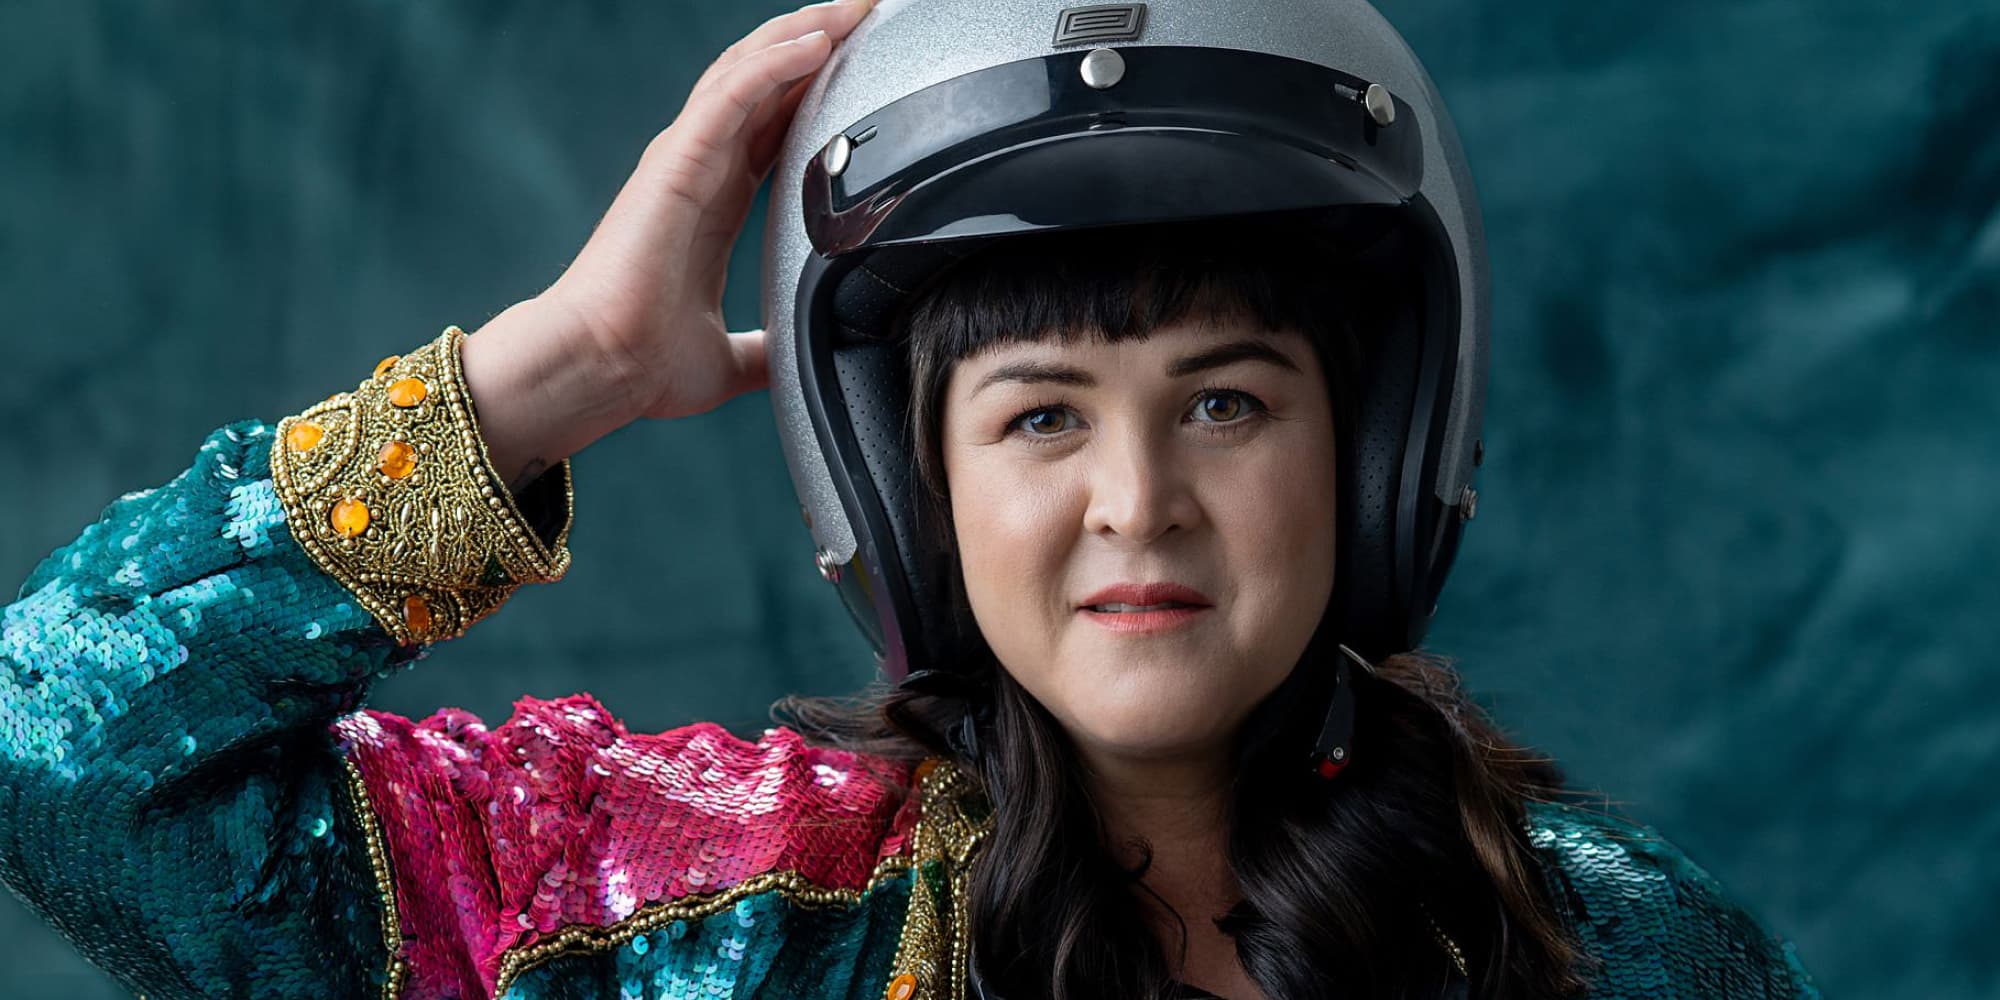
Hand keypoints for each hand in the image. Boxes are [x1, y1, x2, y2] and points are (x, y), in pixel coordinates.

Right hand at [545, 0, 874, 421]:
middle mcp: (699, 169)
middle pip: (764, 83)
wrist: (602, 371)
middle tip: (864, 12)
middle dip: (814, 41)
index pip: (772, 126)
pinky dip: (777, 62)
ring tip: (852, 7)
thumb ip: (763, 350)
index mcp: (713, 202)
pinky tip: (817, 39)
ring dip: (803, 33)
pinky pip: (734, 94)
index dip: (812, 89)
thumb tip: (798, 362)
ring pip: (749, 71)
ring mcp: (685, 159)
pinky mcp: (677, 162)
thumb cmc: (642, 365)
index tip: (858, 66)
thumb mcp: (728, 357)